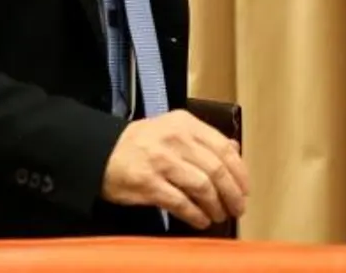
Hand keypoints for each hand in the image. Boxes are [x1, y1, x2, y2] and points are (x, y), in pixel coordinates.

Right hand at [99, 109, 249, 228]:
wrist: (101, 152)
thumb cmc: (141, 143)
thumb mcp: (173, 129)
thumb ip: (203, 138)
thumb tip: (234, 149)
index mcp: (185, 123)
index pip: (224, 148)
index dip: (240, 172)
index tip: (245, 189)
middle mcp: (175, 139)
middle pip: (217, 170)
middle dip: (232, 194)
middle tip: (237, 208)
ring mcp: (161, 161)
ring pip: (202, 187)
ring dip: (215, 206)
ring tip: (218, 216)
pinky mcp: (148, 183)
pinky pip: (181, 202)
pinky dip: (195, 215)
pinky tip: (200, 221)